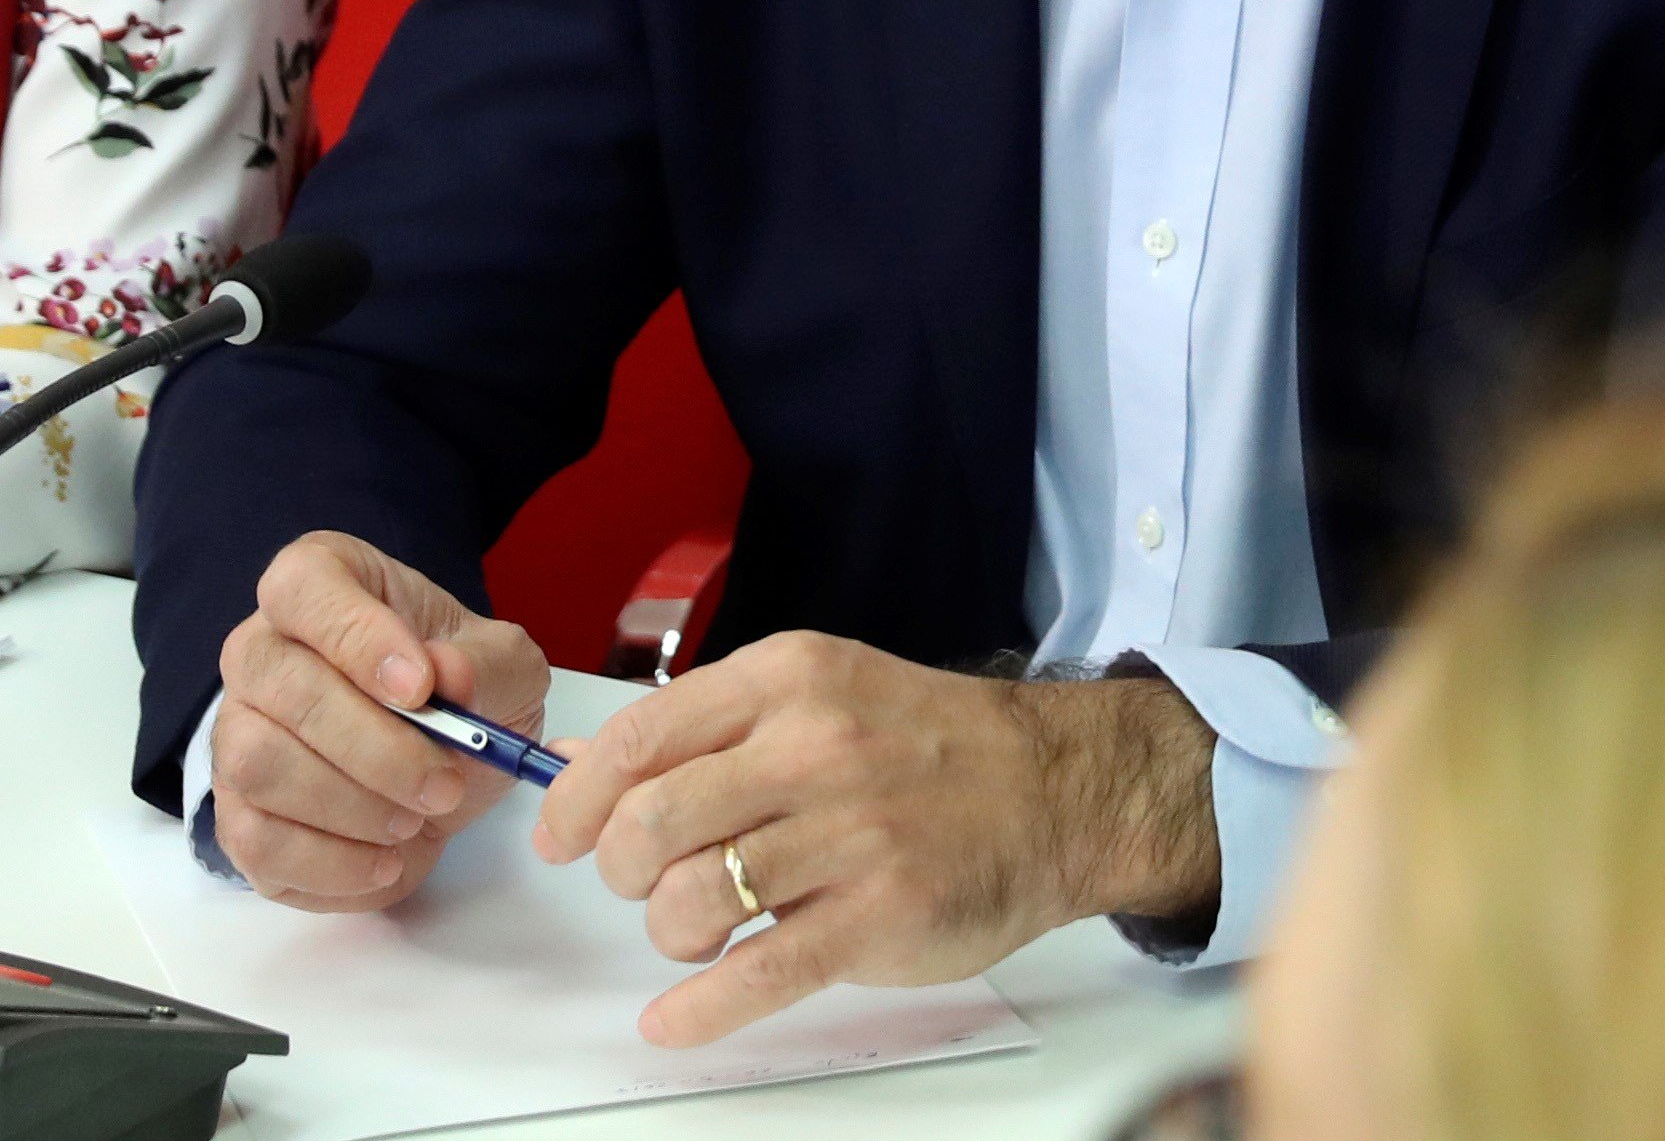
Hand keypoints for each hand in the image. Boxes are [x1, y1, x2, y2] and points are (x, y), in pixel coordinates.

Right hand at [207, 532, 549, 912]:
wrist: (445, 764)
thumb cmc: (465, 690)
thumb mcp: (505, 665)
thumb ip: (486, 662)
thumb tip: (447, 674)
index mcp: (321, 584)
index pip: (304, 585)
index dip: (358, 637)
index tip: (421, 688)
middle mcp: (260, 651)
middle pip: (285, 689)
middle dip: (376, 747)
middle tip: (444, 782)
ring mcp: (236, 732)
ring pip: (260, 766)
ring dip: (353, 805)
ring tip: (416, 818)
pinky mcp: (234, 812)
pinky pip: (255, 842)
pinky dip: (330, 862)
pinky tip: (385, 860)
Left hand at [533, 630, 1221, 1046]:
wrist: (1063, 791)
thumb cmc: (931, 747)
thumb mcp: (823, 693)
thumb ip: (707, 727)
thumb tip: (574, 766)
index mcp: (792, 682)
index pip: (639, 739)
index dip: (577, 802)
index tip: (562, 840)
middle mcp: (817, 748)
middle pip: (649, 827)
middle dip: (624, 874)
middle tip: (653, 885)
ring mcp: (852, 834)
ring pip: (692, 903)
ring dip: (671, 935)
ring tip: (704, 933)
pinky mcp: (880, 916)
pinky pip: (756, 976)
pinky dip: (697, 1011)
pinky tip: (676, 1020)